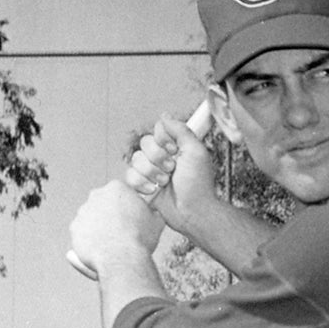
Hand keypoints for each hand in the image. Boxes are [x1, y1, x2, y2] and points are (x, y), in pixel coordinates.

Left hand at [69, 179, 163, 276]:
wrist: (121, 258)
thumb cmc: (139, 239)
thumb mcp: (156, 221)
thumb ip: (152, 212)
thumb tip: (153, 213)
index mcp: (117, 188)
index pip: (121, 193)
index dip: (127, 206)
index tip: (131, 218)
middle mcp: (96, 195)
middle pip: (103, 204)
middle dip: (110, 215)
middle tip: (121, 230)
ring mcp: (83, 212)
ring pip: (91, 218)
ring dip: (98, 227)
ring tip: (111, 243)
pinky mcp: (74, 228)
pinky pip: (82, 233)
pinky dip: (89, 240)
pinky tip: (100, 249)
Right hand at [126, 114, 217, 234]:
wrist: (192, 212)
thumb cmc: (198, 185)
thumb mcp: (196, 152)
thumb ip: (181, 130)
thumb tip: (165, 116)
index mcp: (175, 146)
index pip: (158, 130)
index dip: (164, 140)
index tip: (175, 151)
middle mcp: (162, 156)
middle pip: (145, 143)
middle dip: (159, 158)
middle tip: (172, 170)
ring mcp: (151, 171)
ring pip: (136, 159)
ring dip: (152, 173)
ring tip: (165, 182)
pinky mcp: (142, 185)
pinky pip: (129, 176)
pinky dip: (142, 183)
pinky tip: (154, 190)